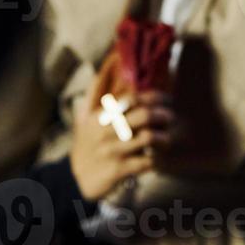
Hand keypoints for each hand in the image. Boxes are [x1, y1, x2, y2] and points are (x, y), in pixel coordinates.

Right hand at [70, 57, 175, 202]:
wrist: (74, 179)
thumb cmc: (85, 144)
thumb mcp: (83, 117)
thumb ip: (94, 93)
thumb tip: (105, 65)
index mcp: (100, 116)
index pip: (131, 99)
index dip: (154, 97)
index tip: (166, 98)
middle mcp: (106, 131)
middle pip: (144, 116)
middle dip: (163, 115)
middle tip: (170, 118)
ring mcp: (113, 151)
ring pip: (149, 138)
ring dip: (163, 137)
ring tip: (166, 139)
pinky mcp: (119, 170)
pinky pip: (147, 162)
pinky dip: (157, 159)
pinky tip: (158, 158)